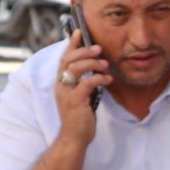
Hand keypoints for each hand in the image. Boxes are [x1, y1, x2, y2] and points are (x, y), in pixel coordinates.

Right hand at [51, 28, 109, 146]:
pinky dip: (99, 79)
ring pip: (75, 69)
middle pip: (68, 60)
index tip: (79, 31)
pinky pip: (87, 83)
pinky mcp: (74, 101)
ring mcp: (66, 93)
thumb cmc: (79, 117)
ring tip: (105, 64)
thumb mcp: (81, 95)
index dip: (71, 44)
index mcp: (61, 82)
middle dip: (83, 51)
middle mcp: (60, 85)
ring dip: (91, 63)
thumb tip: (95, 67)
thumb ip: (83, 82)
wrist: (74, 137)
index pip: (64, 58)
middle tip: (99, 48)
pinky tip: (108, 79)